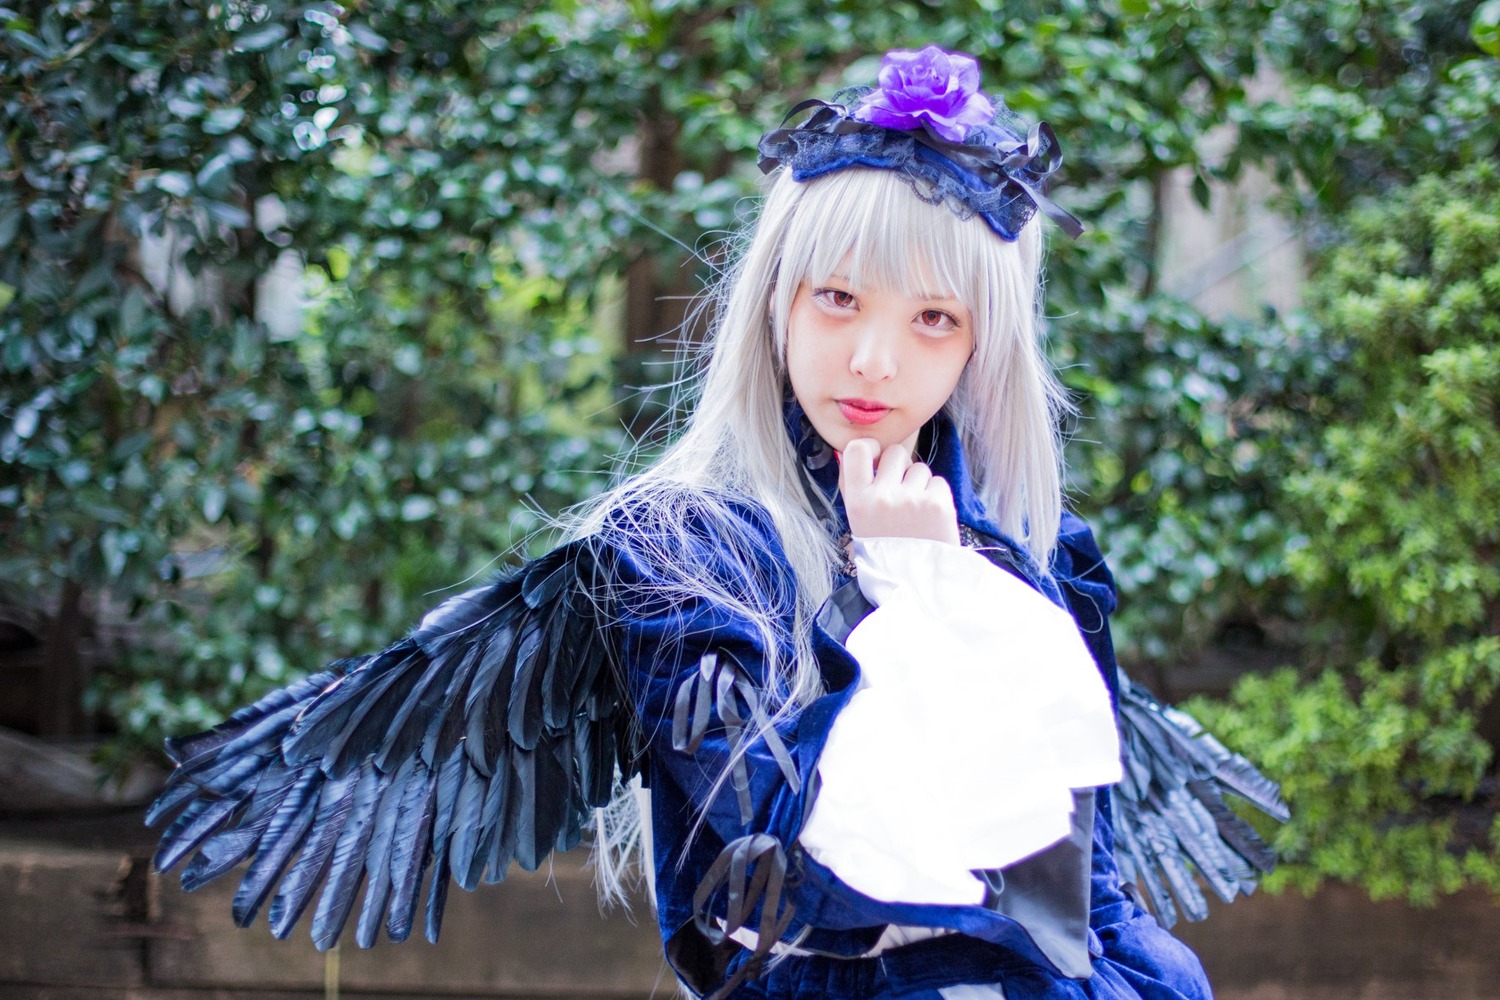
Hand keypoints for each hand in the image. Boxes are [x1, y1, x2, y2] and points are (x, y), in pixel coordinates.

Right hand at [839, 438, 959, 545]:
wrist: (914, 585)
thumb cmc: (884, 552)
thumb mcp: (858, 522)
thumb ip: (857, 487)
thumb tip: (859, 452)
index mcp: (858, 501)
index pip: (857, 449)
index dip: (870, 447)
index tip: (876, 457)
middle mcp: (883, 496)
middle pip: (895, 453)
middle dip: (900, 467)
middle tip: (900, 492)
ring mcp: (912, 499)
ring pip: (920, 468)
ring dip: (919, 484)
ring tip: (915, 512)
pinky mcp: (939, 505)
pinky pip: (938, 482)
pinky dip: (936, 496)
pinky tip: (929, 517)